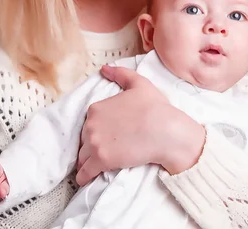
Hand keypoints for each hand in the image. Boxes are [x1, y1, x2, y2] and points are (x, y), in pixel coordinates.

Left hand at [75, 64, 205, 185]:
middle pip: (84, 139)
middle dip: (92, 144)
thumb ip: (120, 74)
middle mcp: (90, 125)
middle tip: (106, 148)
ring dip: (87, 160)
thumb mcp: (139, 83)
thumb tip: (104, 68)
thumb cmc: (154, 107)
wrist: (164, 130)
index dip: (98, 128)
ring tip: (95, 164)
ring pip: (83, 156)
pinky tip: (84, 179)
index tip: (107, 133)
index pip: (89, 122)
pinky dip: (83, 176)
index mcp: (96, 108)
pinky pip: (84, 172)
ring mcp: (94, 144)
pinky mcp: (100, 161)